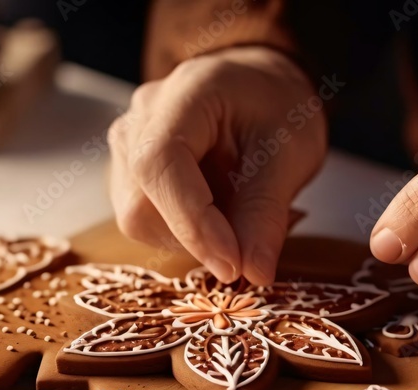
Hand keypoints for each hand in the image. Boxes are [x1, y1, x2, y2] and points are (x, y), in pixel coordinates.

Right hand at [109, 46, 326, 284]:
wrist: (259, 88)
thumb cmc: (277, 108)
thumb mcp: (292, 152)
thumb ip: (267, 211)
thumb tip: (254, 274)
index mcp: (184, 94)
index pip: (159, 163)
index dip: (192, 222)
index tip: (232, 265)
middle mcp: (139, 119)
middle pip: (141, 204)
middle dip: (197, 239)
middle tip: (254, 242)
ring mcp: (126, 148)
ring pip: (141, 221)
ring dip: (195, 240)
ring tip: (246, 217)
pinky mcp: (129, 175)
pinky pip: (149, 223)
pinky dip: (190, 234)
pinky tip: (225, 215)